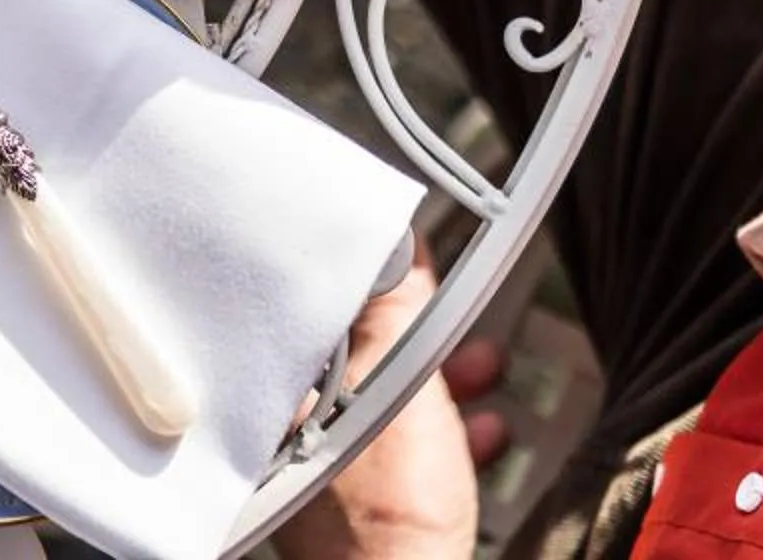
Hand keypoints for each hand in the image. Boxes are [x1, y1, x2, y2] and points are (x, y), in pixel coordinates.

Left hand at [281, 250, 501, 559]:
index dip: (362, 277)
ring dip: (441, 378)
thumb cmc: (386, 514)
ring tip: (484, 366)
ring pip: (382, 399)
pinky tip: (487, 428)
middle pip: (352, 352)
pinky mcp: (357, 499)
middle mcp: (284, 424)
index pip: (310, 307)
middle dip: (415, 331)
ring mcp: (317, 463)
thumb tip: (393, 248)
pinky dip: (443, 430)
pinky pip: (399, 447)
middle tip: (452, 317)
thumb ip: (392, 312)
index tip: (400, 259)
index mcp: (276, 388)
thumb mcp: (395, 388)